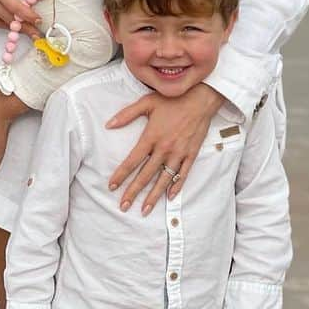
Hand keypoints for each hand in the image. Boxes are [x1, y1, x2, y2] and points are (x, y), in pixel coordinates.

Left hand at [106, 83, 223, 214]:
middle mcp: (164, 148)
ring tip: (144, 210)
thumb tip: (108, 124)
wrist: (200, 98)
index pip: (132, 161)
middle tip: (124, 206)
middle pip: (146, 175)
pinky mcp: (191, 154)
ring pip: (163, 179)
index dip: (121, 174)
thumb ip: (127, 114)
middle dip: (133, 192)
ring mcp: (179, 153)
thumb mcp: (147, 102)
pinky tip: (169, 197)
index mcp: (151, 137)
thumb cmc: (172, 99)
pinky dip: (176, 186)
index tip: (112, 186)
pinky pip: (183, 174)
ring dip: (153, 196)